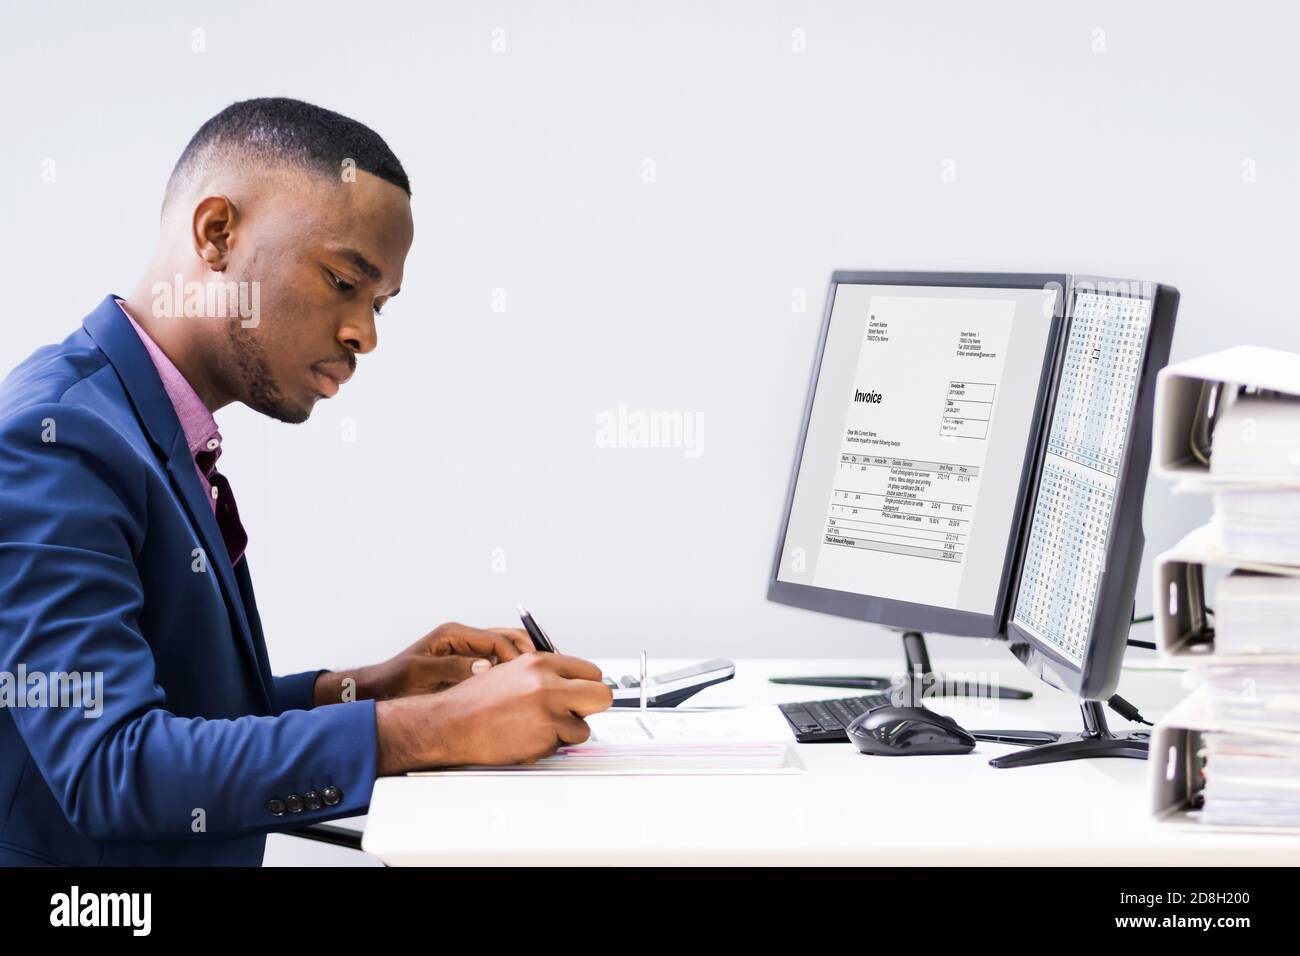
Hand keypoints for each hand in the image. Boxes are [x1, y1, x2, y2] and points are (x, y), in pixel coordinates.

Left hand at [313, 621, 534, 705]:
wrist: (380, 690)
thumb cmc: (395, 681)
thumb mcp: (421, 674)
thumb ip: (452, 668)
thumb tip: (483, 667)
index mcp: (453, 634)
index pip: (495, 639)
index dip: (515, 655)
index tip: (526, 672)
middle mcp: (463, 639)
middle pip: (506, 639)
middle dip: (527, 653)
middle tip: (543, 670)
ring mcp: (466, 651)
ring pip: (505, 650)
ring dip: (521, 662)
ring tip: (537, 678)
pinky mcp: (467, 665)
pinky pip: (496, 664)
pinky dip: (511, 672)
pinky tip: (519, 686)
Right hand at [374, 653, 613, 771]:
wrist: (451, 723)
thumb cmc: (474, 701)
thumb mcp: (510, 671)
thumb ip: (543, 675)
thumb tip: (571, 684)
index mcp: (540, 661)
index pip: (590, 670)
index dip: (586, 686)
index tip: (582, 694)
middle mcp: (547, 682)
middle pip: (601, 695)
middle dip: (591, 707)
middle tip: (576, 714)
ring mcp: (548, 709)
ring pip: (583, 727)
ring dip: (566, 732)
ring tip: (536, 728)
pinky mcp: (545, 735)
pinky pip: (564, 745)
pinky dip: (551, 746)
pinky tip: (527, 739)